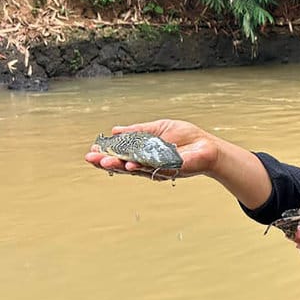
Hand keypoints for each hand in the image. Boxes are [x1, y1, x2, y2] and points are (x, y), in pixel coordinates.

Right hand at [84, 119, 219, 179]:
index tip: (93, 148)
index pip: (121, 155)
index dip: (107, 153)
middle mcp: (147, 163)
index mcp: (143, 152)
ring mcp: (156, 169)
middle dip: (106, 162)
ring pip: (134, 169)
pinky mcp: (167, 172)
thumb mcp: (158, 128)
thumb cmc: (186, 137)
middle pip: (122, 165)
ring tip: (104, 162)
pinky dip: (140, 167)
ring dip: (118, 166)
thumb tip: (115, 130)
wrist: (208, 146)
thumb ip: (138, 130)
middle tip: (91, 158)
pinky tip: (128, 165)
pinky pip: (151, 170)